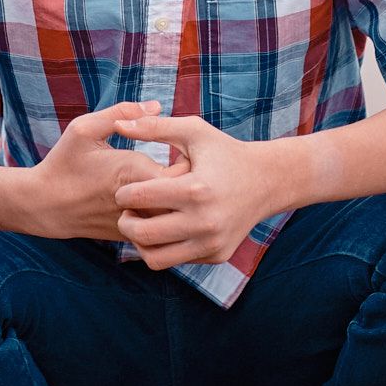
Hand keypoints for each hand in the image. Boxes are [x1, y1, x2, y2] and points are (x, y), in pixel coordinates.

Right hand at [28, 101, 189, 240]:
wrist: (44, 206)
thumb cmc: (64, 163)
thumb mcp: (84, 128)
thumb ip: (122, 112)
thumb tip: (157, 105)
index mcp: (133, 171)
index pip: (185, 170)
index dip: (192, 159)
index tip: (185, 149)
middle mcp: (138, 200)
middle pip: (186, 196)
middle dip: (191, 181)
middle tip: (187, 166)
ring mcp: (135, 222)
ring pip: (174, 215)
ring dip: (179, 200)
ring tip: (176, 185)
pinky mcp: (130, 236)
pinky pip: (158, 228)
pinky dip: (163, 216)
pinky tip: (157, 201)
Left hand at [109, 112, 276, 268]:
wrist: (267, 181)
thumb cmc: (225, 152)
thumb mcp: (194, 132)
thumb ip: (154, 127)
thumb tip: (118, 125)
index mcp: (196, 188)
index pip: (141, 198)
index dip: (123, 194)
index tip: (124, 190)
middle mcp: (205, 221)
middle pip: (143, 233)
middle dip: (125, 222)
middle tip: (126, 211)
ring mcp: (212, 242)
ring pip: (155, 258)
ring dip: (140, 243)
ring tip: (141, 223)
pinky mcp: (216, 255)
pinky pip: (176, 261)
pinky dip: (163, 248)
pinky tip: (164, 229)